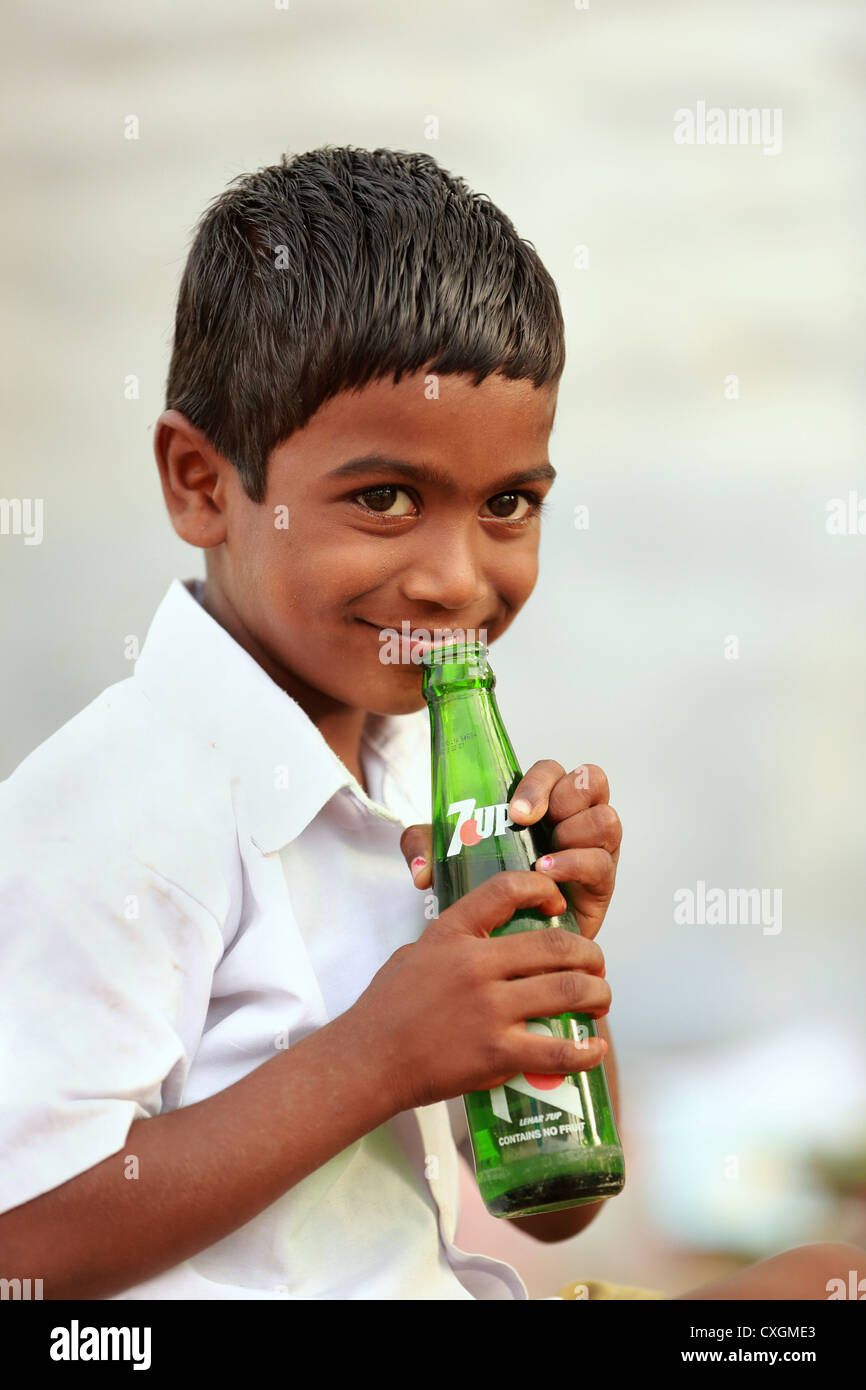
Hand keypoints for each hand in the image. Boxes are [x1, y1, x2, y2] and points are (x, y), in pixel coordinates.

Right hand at [350, 870, 609, 1112]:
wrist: (367, 1061)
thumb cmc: (385, 1010)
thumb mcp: (413, 955)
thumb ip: (452, 944)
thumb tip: (486, 941)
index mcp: (453, 933)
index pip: (507, 889)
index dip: (544, 889)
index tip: (558, 904)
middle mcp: (475, 965)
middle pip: (556, 945)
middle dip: (589, 955)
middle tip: (595, 966)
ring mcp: (488, 1009)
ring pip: (568, 990)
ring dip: (597, 994)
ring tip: (600, 1000)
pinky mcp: (496, 1052)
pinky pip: (557, 1049)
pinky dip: (584, 1050)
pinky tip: (592, 1049)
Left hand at [400, 761, 620, 941]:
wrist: (507, 935)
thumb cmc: (485, 883)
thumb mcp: (446, 856)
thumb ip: (425, 847)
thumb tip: (421, 869)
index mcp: (542, 800)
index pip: (553, 771)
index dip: (539, 784)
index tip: (516, 812)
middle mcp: (573, 816)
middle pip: (590, 782)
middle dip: (562, 800)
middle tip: (527, 827)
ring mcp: (592, 847)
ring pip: (605, 819)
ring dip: (575, 834)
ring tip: (540, 860)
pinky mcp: (601, 882)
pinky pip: (603, 863)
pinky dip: (577, 865)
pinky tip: (548, 878)